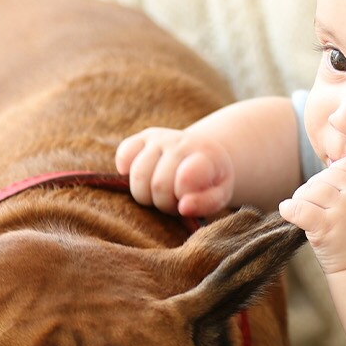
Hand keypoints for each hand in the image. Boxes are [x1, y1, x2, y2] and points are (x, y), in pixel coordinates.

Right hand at [118, 127, 234, 216]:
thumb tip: (183, 207)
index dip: (182, 195)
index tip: (186, 203)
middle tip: (174, 203)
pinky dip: (126, 172)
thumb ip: (207, 203)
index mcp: (206, 155)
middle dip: (164, 203)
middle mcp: (180, 142)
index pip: (186, 177)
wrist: (202, 153)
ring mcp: (159, 138)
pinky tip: (141, 178)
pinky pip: (124, 155)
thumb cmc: (210, 181)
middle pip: (158, 185)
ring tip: (160, 194)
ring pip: (138, 175)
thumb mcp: (221, 194)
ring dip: (146, 196)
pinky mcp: (140, 138)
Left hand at [277, 155, 345, 272]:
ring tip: (304, 210)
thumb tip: (331, 163)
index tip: (331, 190)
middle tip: (313, 203)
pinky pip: (298, 208)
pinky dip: (289, 209)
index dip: (335, 173)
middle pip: (327, 176)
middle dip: (316, 187)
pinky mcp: (326, 227)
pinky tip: (289, 212)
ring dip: (302, 198)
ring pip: (311, 189)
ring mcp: (344, 210)